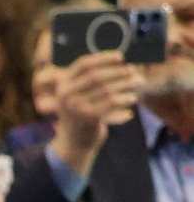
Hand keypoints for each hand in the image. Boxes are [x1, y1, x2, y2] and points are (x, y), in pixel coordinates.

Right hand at [53, 52, 141, 178]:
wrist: (74, 144)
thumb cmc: (81, 115)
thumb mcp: (77, 96)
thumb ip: (88, 79)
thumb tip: (117, 62)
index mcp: (63, 85)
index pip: (84, 64)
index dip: (103, 58)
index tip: (120, 57)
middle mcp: (67, 95)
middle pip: (97, 75)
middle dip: (117, 71)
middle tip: (132, 70)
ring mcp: (77, 107)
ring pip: (106, 88)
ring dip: (125, 84)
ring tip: (138, 81)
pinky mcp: (89, 118)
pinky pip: (111, 102)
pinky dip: (124, 98)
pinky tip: (133, 98)